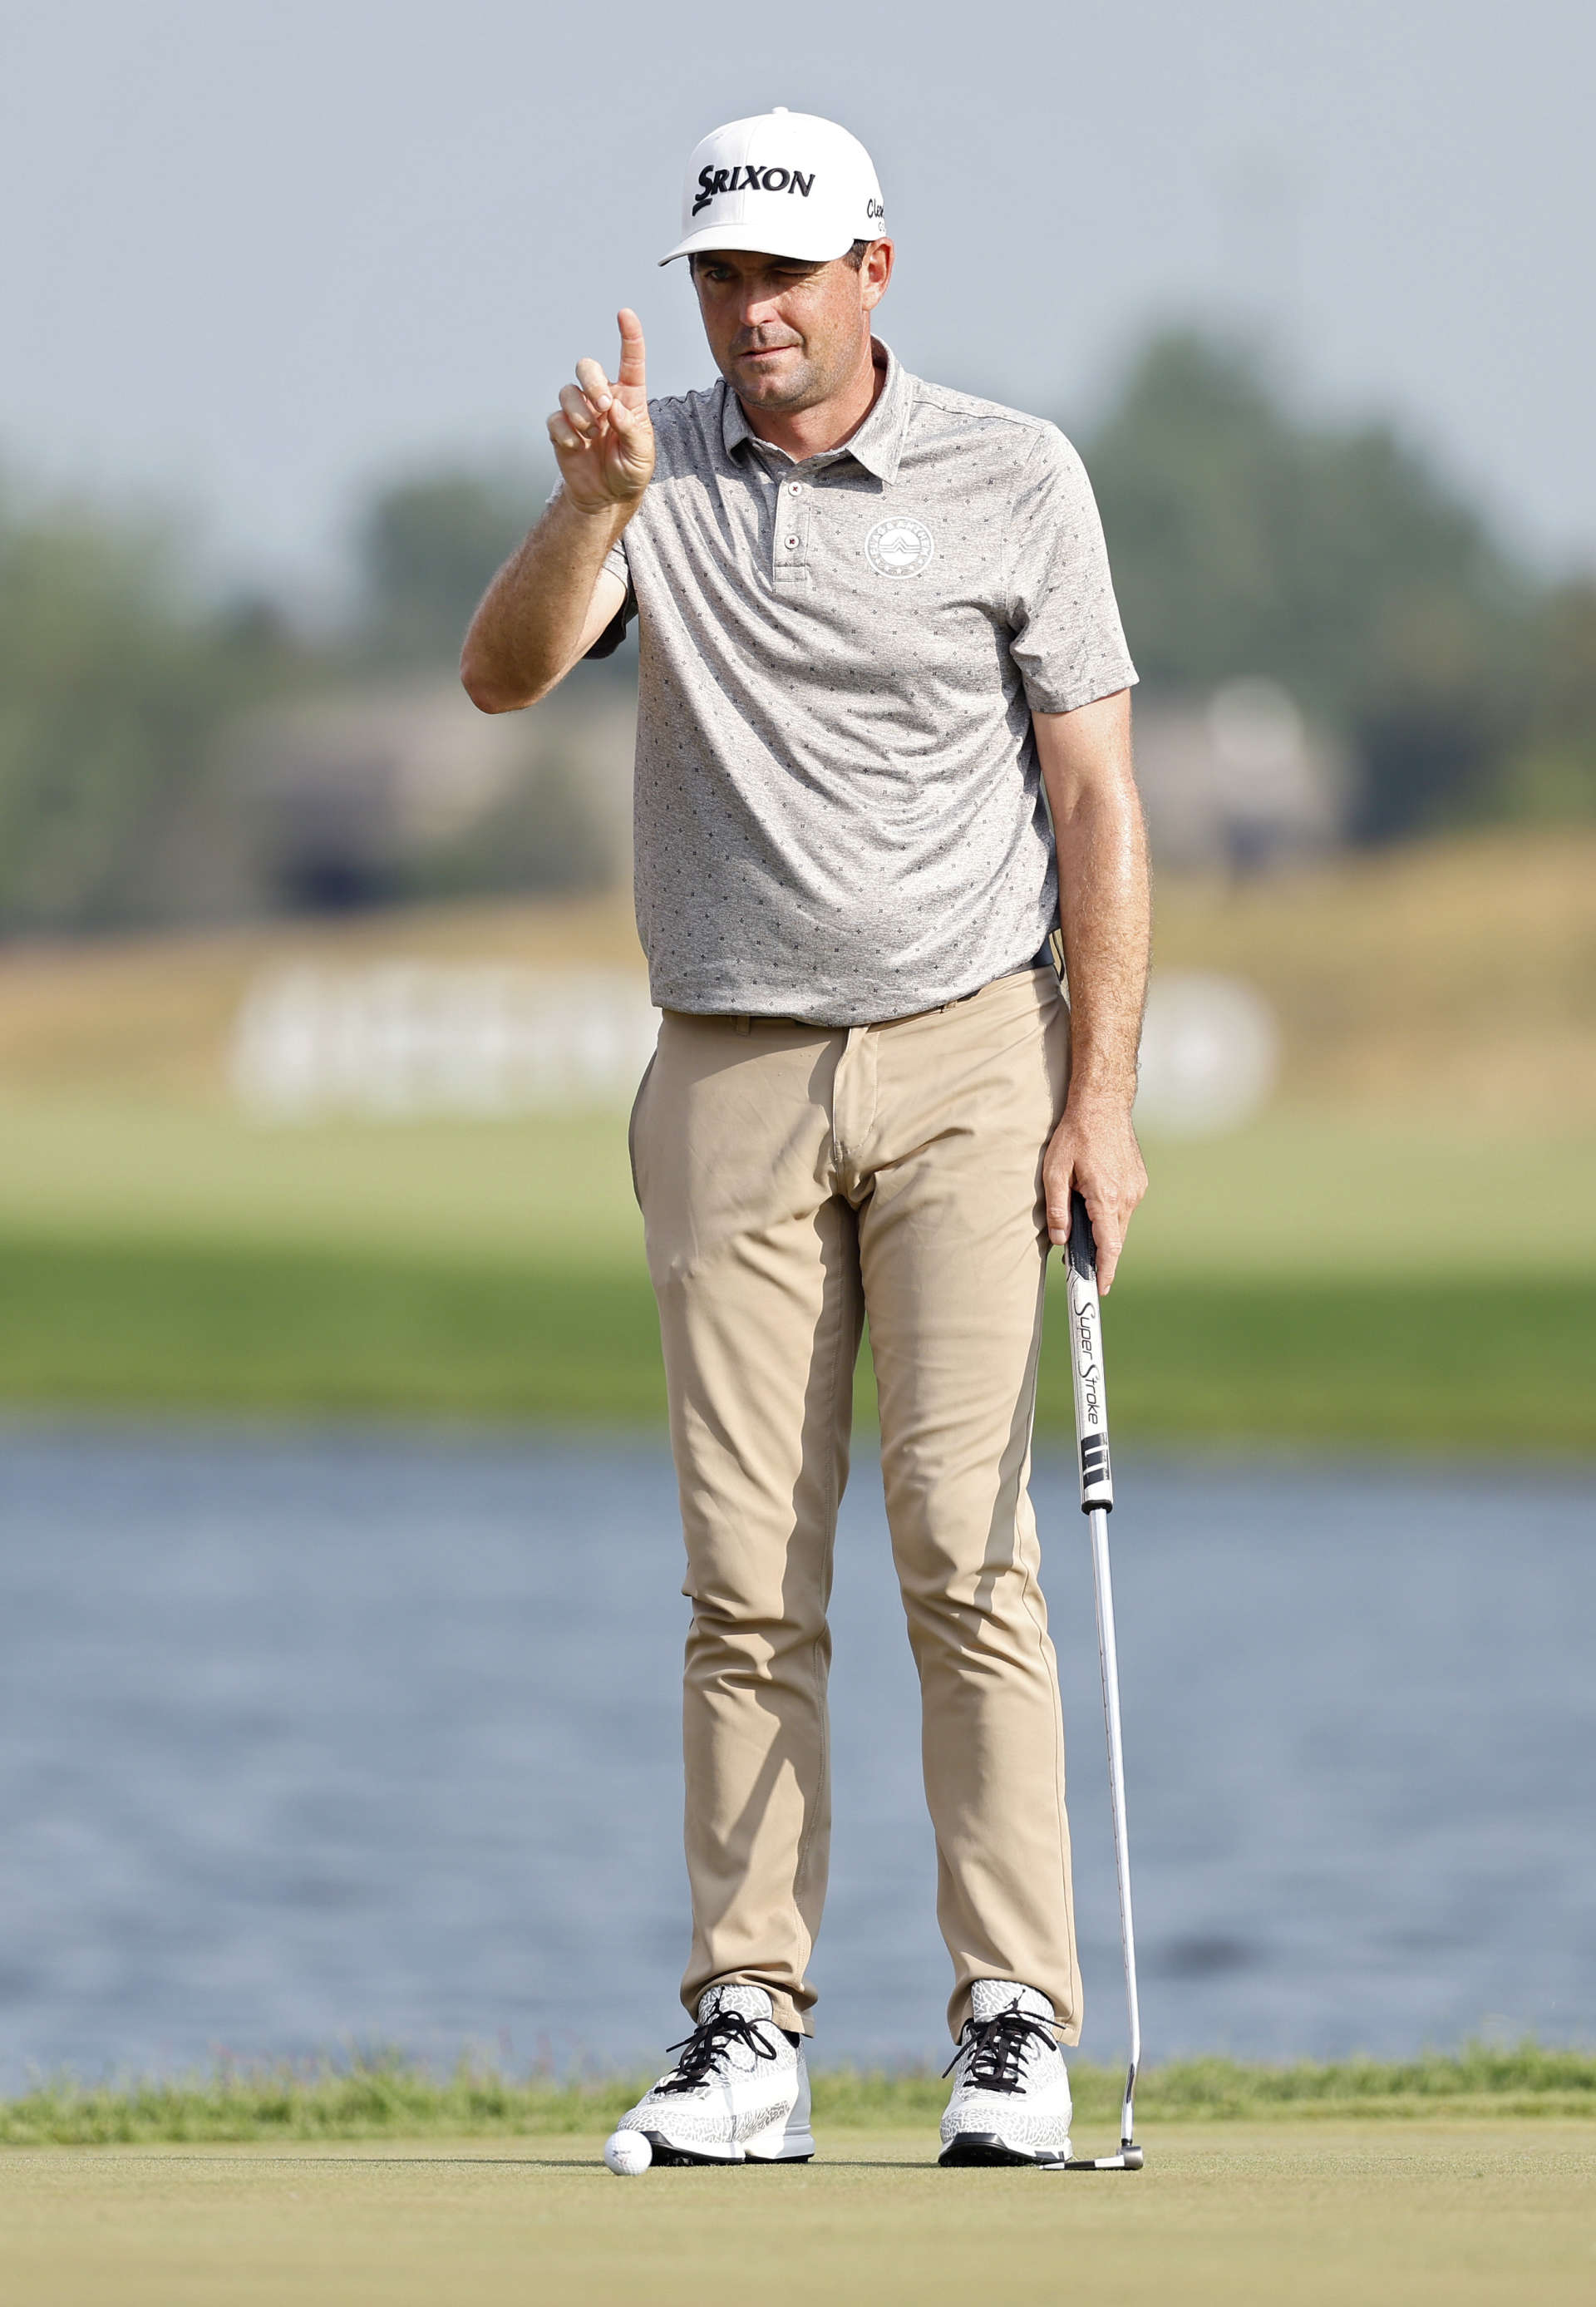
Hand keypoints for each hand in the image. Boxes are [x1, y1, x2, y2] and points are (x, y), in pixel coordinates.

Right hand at [546, 309, 654, 513]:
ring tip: (590, 435)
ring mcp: (579, 412)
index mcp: (628, 398)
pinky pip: (555, 419)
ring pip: (567, 391)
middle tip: (602, 408)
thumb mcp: (641, 455)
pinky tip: (577, 447)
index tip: (625, 314)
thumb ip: (631, 430)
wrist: (607, 498)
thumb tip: (613, 407)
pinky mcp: (561, 429)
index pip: (630, 362)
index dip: (629, 337)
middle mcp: (602, 398)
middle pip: (587, 367)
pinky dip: (564, 432)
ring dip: (578, 412)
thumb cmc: (630, 472)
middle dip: (591, 382)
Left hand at [1042, 1091, 1146, 1293]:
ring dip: (1104, 1230)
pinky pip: (1124, 1207)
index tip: (1101, 1288)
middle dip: (1101, 1254)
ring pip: (1120, 1223)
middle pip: (1115, 1238)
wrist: (1103, 1105)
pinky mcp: (1139, 1181)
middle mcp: (1127, 1195)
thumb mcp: (1054, 1170)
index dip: (1105, 1270)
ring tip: (1082, 1226)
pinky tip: (1093, 1203)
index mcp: (1105, 1196)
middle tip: (1081, 1264)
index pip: (1109, 1245)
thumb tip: (1060, 1238)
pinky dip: (1110, 1213)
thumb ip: (1057, 1208)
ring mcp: (1136, 1188)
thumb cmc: (1076, 1135)